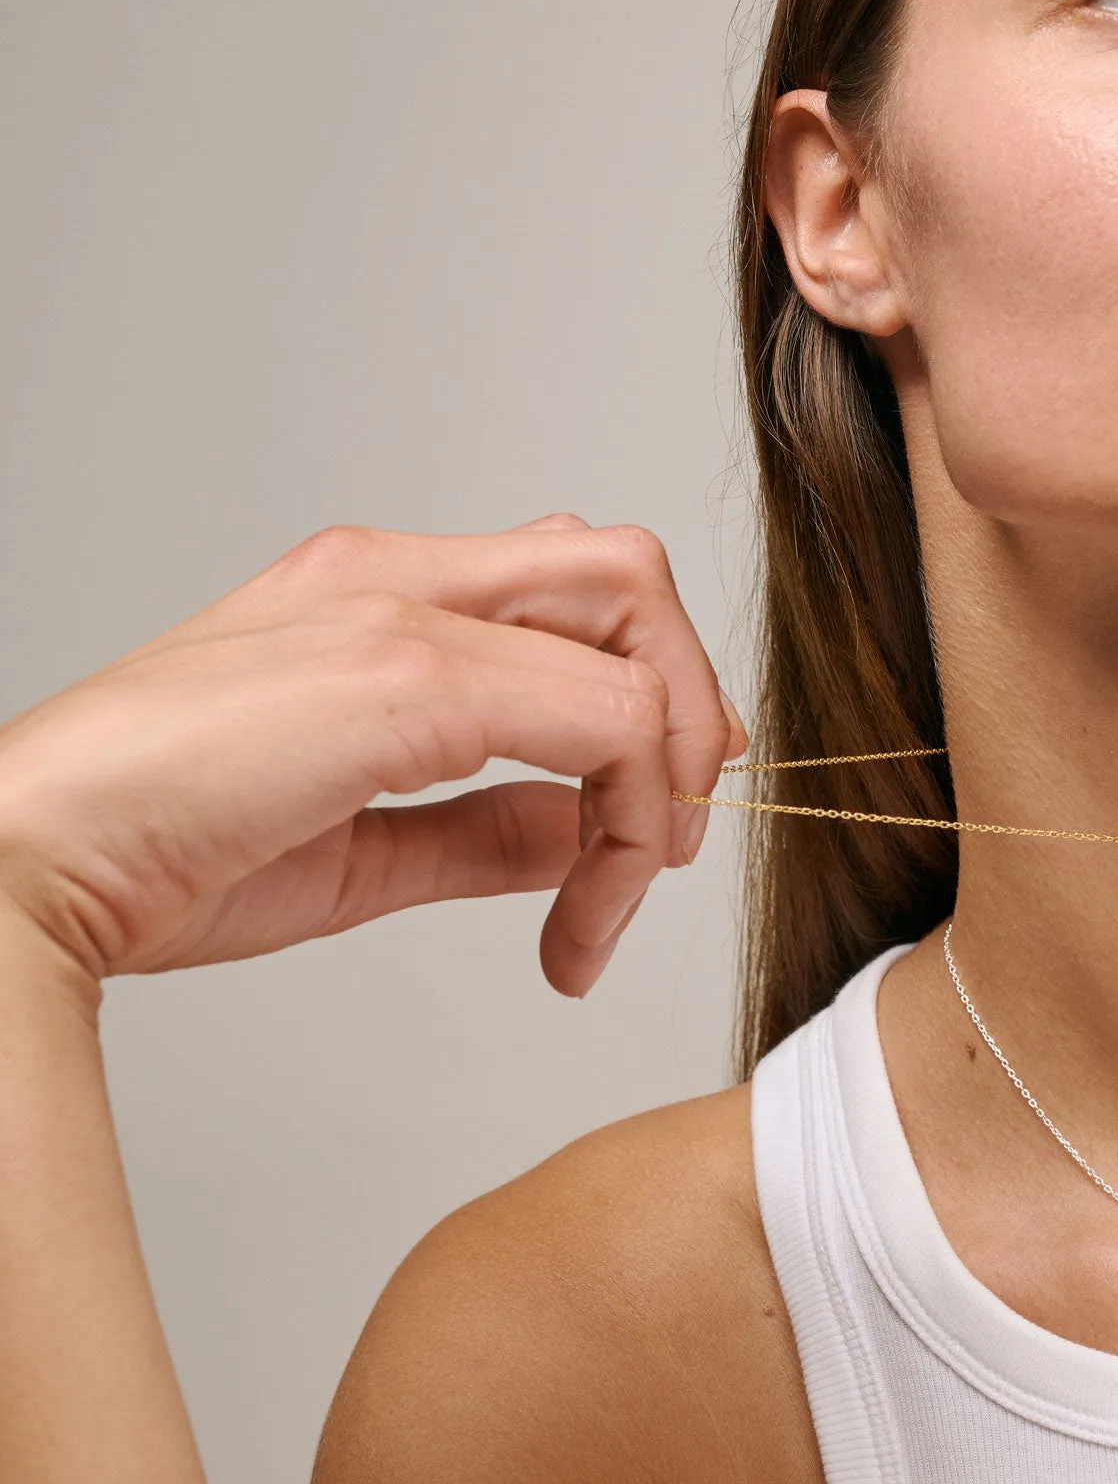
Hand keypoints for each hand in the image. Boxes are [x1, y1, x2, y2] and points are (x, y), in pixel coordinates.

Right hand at [0, 515, 744, 995]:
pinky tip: (581, 911)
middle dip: (686, 704)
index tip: (655, 811)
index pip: (573, 582)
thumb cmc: (160, 859)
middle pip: (626, 572)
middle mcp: (395, 575)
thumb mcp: (364, 846)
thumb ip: (488, 829)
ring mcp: (398, 609)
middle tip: (673, 838)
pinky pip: (598, 716)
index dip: (651, 685)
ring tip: (630, 883)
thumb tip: (590, 834)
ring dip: (668, 758)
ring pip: (633, 612)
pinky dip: (628, 816)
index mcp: (374, 593)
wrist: (23, 874)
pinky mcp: (402, 674)